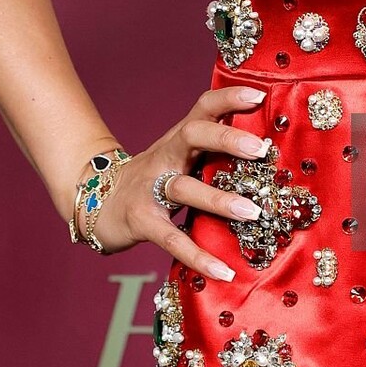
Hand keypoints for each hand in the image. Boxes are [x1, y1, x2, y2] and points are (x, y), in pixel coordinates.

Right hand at [75, 85, 269, 279]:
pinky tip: (223, 270)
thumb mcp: (180, 157)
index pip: (203, 108)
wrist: (97, 202)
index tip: (258, 95)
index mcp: (179, 139)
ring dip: (219, 199)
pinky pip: (171, 238)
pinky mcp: (141, 221)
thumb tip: (269, 152)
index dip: (228, 98)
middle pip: (193, 136)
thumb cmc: (153, 179)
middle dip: (226, 138)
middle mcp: (165, 157)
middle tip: (261, 149)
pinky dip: (197, 256)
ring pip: (184, 188)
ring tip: (253, 212)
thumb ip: (213, 152)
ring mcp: (149, 188)